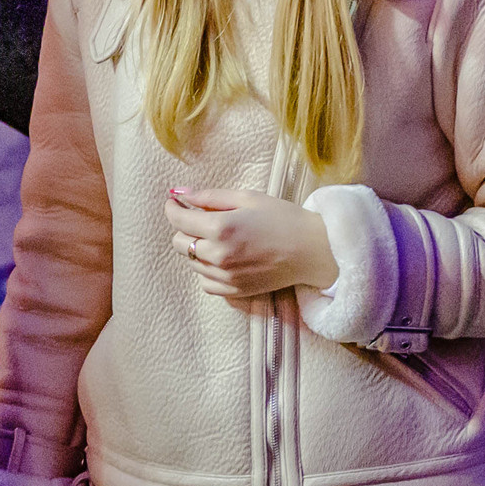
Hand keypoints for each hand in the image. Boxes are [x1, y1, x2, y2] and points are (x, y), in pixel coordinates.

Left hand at [164, 186, 337, 300]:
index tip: (176, 203)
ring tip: (218, 238)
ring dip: (198, 249)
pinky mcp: (235, 291)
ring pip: (192, 263)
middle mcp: (219, 255)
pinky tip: (223, 258)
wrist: (312, 250)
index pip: (177, 220)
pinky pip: (206, 283)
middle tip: (200, 219)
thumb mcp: (246, 197)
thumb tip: (179, 194)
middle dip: (184, 229)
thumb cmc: (282, 218)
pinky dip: (208, 270)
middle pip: (180, 244)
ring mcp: (226, 276)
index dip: (172, 208)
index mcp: (221, 228)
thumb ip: (209, 196)